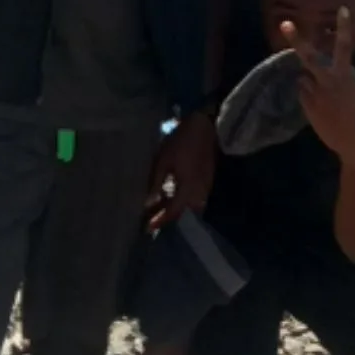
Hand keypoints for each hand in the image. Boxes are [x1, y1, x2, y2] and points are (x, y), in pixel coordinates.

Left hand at [147, 110, 217, 229]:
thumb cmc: (182, 142)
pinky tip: (170, 193)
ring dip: (175, 208)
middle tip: (152, 217)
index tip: (147, 228)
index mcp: (188, 190)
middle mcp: (199, 193)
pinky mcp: (207, 180)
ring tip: (159, 205)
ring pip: (189, 206)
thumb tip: (148, 203)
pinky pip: (194, 197)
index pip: (173, 213)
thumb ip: (156, 184)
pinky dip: (182, 199)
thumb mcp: (164, 161)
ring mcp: (205, 187)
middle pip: (184, 213)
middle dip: (168, 217)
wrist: (207, 126)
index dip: (159, 221)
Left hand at [285, 7, 354, 169]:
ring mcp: (317, 93)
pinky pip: (302, 93)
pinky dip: (307, 95)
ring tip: (321, 94)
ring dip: (307, 80)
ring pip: (303, 77)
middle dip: (297, 39)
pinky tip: (318, 107)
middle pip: (310, 56)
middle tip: (285, 24)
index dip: (343, 27)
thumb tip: (345, 72)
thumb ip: (350, 80)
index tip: (341, 9)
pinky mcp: (308, 106)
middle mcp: (330, 80)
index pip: (345, 46)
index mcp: (348, 74)